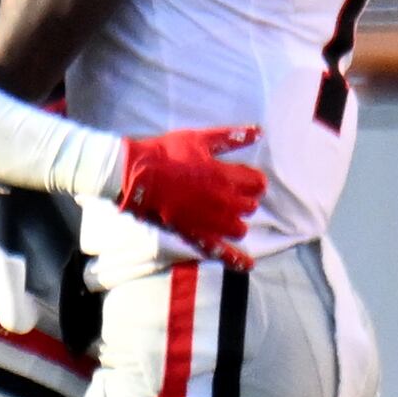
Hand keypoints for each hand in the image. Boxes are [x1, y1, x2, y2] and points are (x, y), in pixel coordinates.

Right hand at [114, 127, 264, 261]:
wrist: (137, 174)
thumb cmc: (167, 153)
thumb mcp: (200, 139)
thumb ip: (232, 137)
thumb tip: (260, 131)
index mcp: (225, 176)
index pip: (257, 183)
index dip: (254, 181)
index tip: (248, 179)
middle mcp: (222, 201)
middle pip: (250, 206)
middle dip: (245, 200)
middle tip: (232, 193)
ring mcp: (209, 221)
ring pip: (239, 229)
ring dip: (236, 222)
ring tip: (225, 215)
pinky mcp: (195, 234)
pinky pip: (220, 251)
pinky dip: (235, 259)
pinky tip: (248, 265)